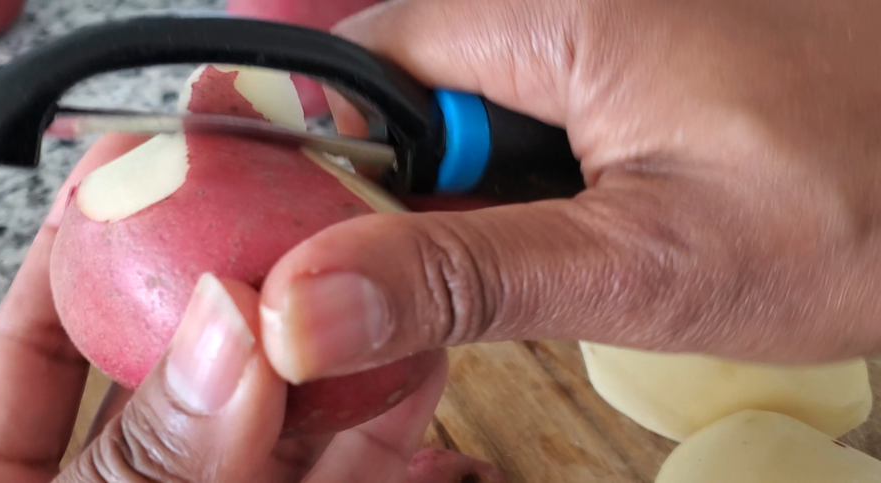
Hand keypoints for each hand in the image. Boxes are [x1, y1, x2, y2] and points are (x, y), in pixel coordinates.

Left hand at [0, 135, 462, 482]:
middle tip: (282, 218)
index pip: (35, 355)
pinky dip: (382, 432)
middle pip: (185, 373)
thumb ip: (151, 456)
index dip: (72, 259)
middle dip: (244, 295)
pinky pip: (342, 478)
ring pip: (279, 423)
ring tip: (375, 279)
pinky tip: (414, 374)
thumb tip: (220, 326)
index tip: (117, 181)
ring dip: (333, 356)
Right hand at [257, 0, 880, 384]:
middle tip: (359, 289)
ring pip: (455, 110)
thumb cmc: (861, 204)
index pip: (359, 60)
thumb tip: (306, 303)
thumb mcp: (643, 266)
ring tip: (467, 272)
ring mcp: (597, 35)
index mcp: (558, 16)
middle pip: (396, 85)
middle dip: (372, 188)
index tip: (269, 236)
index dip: (302, 148)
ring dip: (439, 198)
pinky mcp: (626, 70)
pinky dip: (498, 189)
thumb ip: (465, 278)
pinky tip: (530, 240)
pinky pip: (518, 120)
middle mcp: (566, 5)